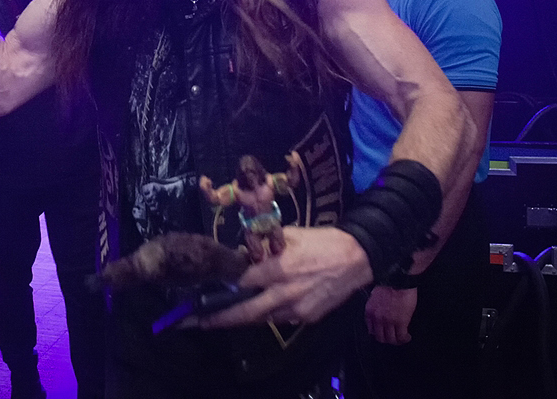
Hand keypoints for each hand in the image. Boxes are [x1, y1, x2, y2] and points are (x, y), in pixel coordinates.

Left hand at [199, 226, 372, 328]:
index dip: (223, 287)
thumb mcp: (289, 234)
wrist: (357, 257)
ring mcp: (297, 308)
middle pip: (246, 312)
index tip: (206, 291)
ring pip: (262, 319)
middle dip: (220, 318)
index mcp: (279, 268)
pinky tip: (257, 310)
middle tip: (199, 321)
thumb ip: (265, 246)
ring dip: (242, 319)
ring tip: (222, 317)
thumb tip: (243, 253)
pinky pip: (280, 319)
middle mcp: (286, 292)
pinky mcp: (307, 318)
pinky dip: (266, 315)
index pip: (242, 283)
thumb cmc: (321, 241)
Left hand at [364, 285, 416, 344]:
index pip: (370, 329)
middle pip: (380, 337)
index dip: (378, 333)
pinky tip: (407, 337)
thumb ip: (375, 305)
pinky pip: (401, 336)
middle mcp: (377, 318)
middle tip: (393, 338)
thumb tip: (379, 311)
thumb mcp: (375, 295)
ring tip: (401, 338)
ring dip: (396, 341)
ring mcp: (388, 321)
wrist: (399, 280)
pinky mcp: (401, 322)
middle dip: (387, 340)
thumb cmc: (389, 284)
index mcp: (370, 311)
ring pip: (391, 339)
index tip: (383, 333)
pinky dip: (404, 338)